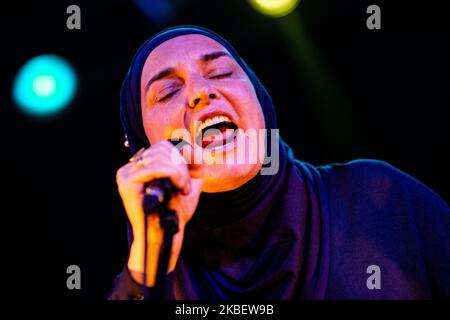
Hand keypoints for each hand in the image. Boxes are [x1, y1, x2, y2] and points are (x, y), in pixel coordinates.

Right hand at [116, 140, 202, 285]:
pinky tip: (179, 188)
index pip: (164, 144)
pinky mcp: (126, 181)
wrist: (167, 232)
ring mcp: (127, 173)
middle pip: (162, 147)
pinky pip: (155, 167)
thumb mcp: (189, 179)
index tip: (193, 173)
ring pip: (160, 155)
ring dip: (180, 172)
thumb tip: (193, 142)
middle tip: (186, 185)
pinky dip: (173, 174)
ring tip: (183, 189)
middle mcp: (133, 166)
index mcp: (145, 164)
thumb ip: (193, 159)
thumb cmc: (177, 209)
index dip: (183, 154)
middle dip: (182, 165)